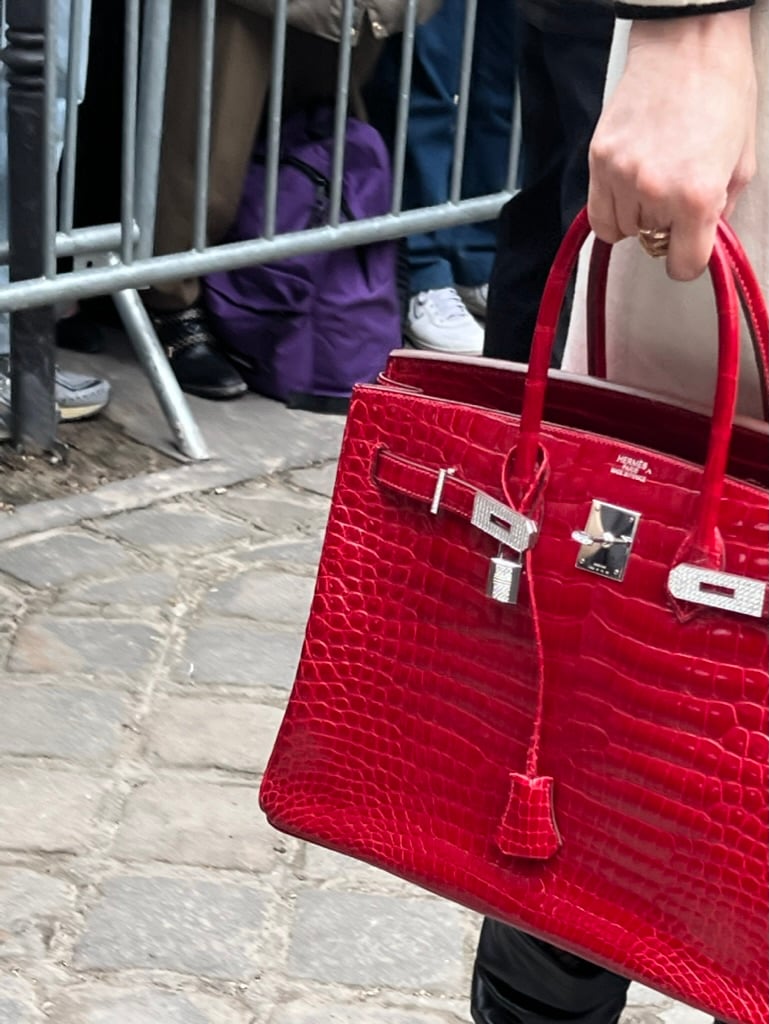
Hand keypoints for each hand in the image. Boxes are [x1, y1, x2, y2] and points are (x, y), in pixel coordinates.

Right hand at [588, 12, 756, 280]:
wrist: (687, 44)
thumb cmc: (722, 91)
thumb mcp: (741, 162)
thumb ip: (719, 209)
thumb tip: (701, 238)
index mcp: (696, 196)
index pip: (683, 265)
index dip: (688, 261)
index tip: (687, 252)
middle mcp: (654, 192)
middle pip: (651, 244)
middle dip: (665, 229)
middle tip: (676, 200)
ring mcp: (620, 176)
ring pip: (621, 231)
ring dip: (636, 217)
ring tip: (652, 185)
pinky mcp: (598, 160)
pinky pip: (597, 212)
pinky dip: (612, 209)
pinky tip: (627, 190)